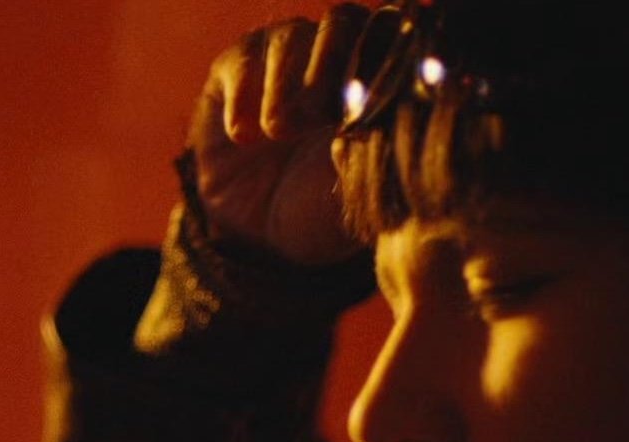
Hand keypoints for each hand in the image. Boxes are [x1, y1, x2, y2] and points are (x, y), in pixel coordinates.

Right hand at [189, 4, 369, 265]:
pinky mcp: (233, 70)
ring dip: (286, 83)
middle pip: (342, 21)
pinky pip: (242, 60)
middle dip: (333, 63)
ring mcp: (281, 58)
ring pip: (291, 35)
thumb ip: (379, 153)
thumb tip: (395, 122)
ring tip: (278, 132)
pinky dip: (243, 95)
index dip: (380, 63)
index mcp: (372, 79)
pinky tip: (243, 137)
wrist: (259, 233)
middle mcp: (329, 56)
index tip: (365, 110)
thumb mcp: (356, 191)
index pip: (389, 40)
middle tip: (321, 114)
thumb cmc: (320, 209)